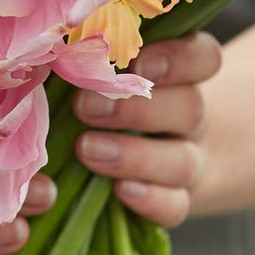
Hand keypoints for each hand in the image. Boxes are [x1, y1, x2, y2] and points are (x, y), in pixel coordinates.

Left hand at [72, 31, 222, 227]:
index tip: (140, 63)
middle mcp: (191, 116)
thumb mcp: (111, 68)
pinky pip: (176, 205)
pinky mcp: (177, 200)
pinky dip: (151, 199)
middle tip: (85, 106)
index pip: (204, 58)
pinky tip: (120, 192)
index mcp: (182, 73)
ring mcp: (189, 160)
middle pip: (190, 108)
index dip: (179, 60)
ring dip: (135, 156)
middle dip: (138, 108)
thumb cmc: (111, 92)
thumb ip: (94, 57)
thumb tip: (51, 49)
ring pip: (183, 161)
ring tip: (87, 149)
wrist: (153, 150)